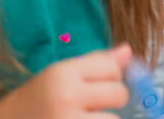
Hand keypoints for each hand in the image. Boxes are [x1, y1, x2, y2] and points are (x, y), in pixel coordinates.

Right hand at [0, 45, 130, 118]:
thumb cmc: (35, 100)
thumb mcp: (59, 74)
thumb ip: (96, 63)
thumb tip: (128, 51)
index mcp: (63, 74)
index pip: (113, 68)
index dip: (111, 76)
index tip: (98, 83)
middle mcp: (66, 98)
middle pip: (119, 94)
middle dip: (111, 100)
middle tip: (91, 105)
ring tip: (83, 118)